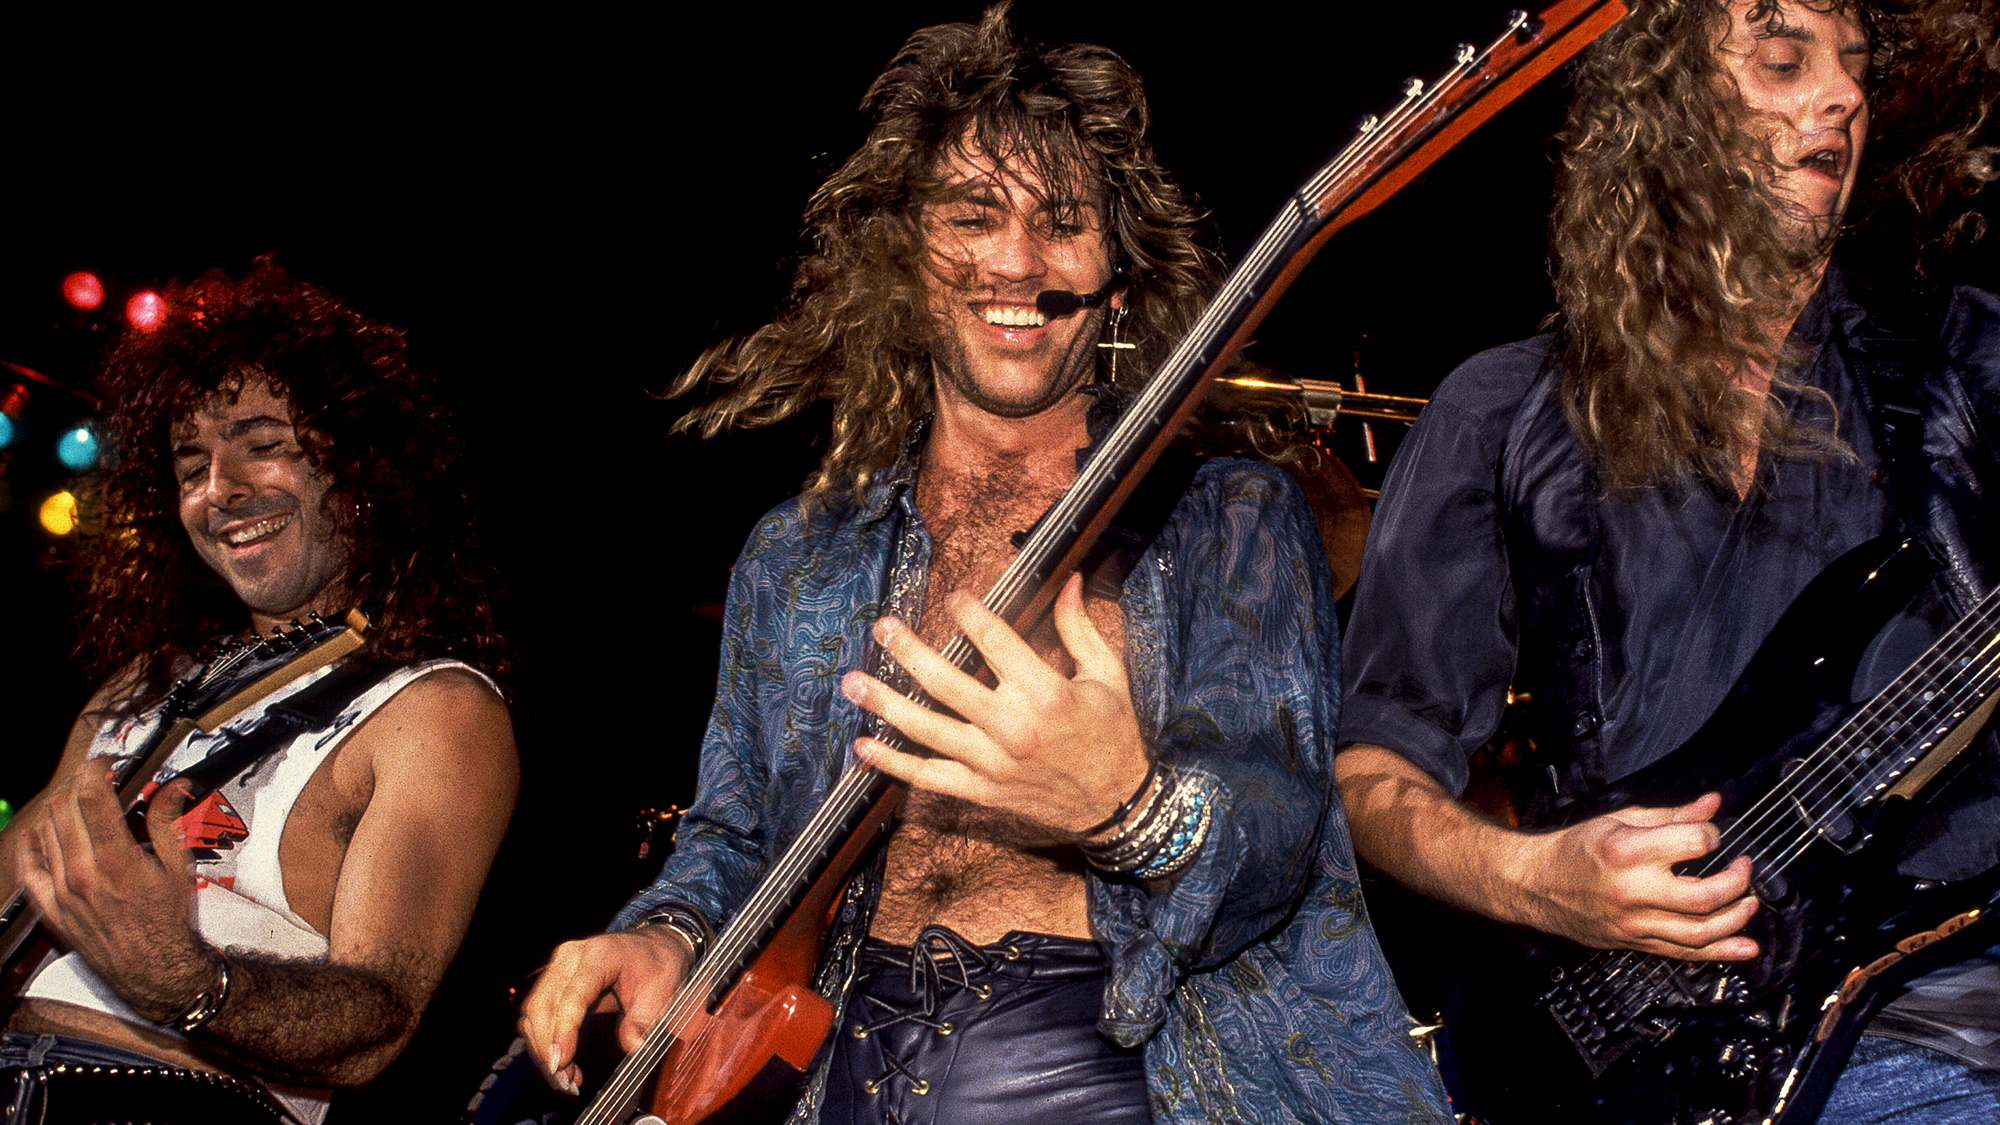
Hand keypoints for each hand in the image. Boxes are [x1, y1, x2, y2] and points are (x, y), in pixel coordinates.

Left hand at [11, 762, 216, 1018]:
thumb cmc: (169, 921)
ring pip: (46, 832)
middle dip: (78, 784)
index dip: (95, 770)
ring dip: (59, 808)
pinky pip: (29, 871)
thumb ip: (167, 822)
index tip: (105, 763)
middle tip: (95, 779)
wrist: (156, 969)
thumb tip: (173, 788)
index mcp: (117, 860)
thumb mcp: (178, 866)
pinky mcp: (53, 909)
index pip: (91, 797)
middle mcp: (83, 873)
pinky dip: (29, 847)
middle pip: (64, 809)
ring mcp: (63, 892)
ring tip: (77, 802)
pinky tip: (35, 833)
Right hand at [519, 928, 693, 1095]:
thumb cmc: (658, 965)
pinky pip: (538, 1015)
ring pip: (534, 1012)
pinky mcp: (555, 982)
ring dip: (542, 1049)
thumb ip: (644, 1020)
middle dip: (547, 1048)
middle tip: (565, 1081)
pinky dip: (544, 1042)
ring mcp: (559, 968)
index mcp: (600, 954)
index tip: (561, 1062)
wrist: (655, 946)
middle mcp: (571, 958)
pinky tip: (562, 1064)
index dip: (563, 1031)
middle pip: (542, 1005)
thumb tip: (633, 1048)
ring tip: (565, 1079)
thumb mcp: (662, 991)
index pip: (572, 995)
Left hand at [840, 573, 1150, 836]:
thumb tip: (1066, 582)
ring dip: (885, 704)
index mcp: (1046, 694)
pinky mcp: (983, 791)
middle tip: (883, 628)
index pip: (995, 642)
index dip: (969, 614)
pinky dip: (893, 763)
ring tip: (852, 682)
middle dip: (909, 652)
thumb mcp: (1106, 675)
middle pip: (947, 683)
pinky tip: (863, 746)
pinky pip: (929, 777)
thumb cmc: (1112, 734)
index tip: (953, 598)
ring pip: (927, 730)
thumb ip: (1079, 628)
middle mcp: (1014, 729)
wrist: (1117, 805)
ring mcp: (993, 764)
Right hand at [1517, 792, 1758, 960]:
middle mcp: (1633, 890)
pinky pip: (1685, 954)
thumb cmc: (1572, 850)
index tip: (1711, 834)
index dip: (1712, 835)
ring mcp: (1635, 922)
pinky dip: (1721, 953)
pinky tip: (1745, 948)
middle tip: (1744, 869)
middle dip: (1737, 882)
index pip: (1694, 843)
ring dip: (1736, 919)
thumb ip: (1671, 816)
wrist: (1535, 885)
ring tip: (1750, 903)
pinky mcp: (1636, 942)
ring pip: (1701, 932)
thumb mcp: (1619, 820)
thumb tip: (1710, 805)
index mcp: (1627, 851)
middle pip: (1704, 896)